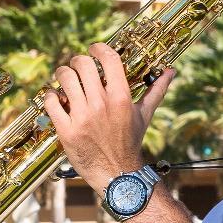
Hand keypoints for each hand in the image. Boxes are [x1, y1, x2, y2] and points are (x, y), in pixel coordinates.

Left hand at [43, 43, 174, 191]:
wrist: (117, 173)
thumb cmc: (130, 142)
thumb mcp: (145, 115)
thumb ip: (156, 90)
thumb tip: (171, 71)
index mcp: (121, 98)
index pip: (108, 59)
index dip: (98, 48)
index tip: (94, 49)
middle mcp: (101, 105)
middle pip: (82, 64)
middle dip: (78, 61)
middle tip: (78, 66)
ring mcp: (82, 117)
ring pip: (65, 79)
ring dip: (62, 74)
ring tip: (65, 78)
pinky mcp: (66, 130)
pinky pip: (51, 101)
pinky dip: (51, 95)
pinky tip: (55, 97)